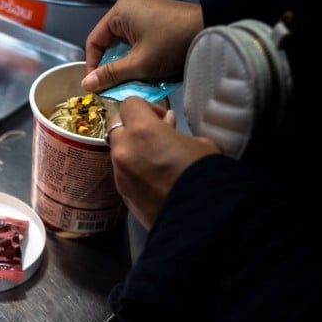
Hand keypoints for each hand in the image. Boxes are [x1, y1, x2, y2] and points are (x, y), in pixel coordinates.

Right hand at [81, 0, 203, 92]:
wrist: (212, 30)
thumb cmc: (172, 44)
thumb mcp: (139, 63)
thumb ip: (111, 74)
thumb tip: (87, 84)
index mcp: (120, 11)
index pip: (95, 41)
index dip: (93, 65)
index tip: (97, 85)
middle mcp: (129, 7)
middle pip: (109, 42)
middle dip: (111, 65)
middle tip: (113, 85)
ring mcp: (144, 11)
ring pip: (124, 43)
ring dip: (125, 63)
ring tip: (129, 80)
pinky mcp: (156, 19)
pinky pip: (138, 40)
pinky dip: (138, 56)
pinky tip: (143, 70)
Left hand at [106, 97, 218, 228]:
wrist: (200, 217)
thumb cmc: (205, 174)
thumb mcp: (199, 143)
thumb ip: (175, 130)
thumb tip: (166, 124)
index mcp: (142, 130)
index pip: (130, 104)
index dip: (145, 107)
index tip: (162, 119)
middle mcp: (124, 150)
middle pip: (116, 125)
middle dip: (133, 126)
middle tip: (155, 135)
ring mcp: (119, 173)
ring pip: (117, 150)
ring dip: (131, 148)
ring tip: (156, 159)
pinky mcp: (121, 194)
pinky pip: (122, 172)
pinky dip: (132, 168)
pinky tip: (154, 177)